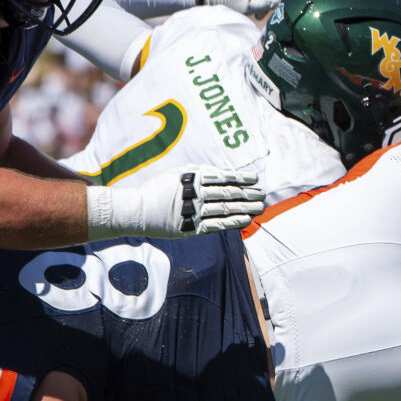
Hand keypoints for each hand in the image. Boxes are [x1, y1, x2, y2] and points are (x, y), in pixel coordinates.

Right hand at [88, 169, 266, 237]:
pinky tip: (246, 220)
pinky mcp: (190, 228)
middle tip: (264, 195)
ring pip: (225, 209)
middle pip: (227, 193)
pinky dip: (232, 223)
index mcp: (192, 178)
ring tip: (260, 208)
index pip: (222, 177)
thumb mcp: (177, 173)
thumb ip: (199, 173)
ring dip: (245, 208)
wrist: (137, 211)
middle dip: (248, 194)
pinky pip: (216, 225)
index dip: (241, 178)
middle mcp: (194, 194)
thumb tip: (223, 174)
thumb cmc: (159, 190)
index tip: (256, 179)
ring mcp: (193, 211)